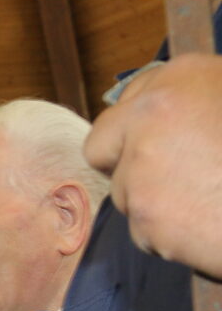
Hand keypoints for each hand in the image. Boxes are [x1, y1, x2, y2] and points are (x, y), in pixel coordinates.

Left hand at [85, 54, 221, 278]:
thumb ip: (204, 98)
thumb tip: (183, 113)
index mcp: (182, 76)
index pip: (130, 97)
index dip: (142, 123)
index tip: (161, 136)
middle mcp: (149, 114)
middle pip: (102, 145)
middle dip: (123, 161)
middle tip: (165, 175)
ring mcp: (141, 167)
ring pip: (124, 191)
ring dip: (154, 199)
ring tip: (206, 197)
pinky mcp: (145, 215)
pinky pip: (143, 229)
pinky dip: (169, 234)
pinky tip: (207, 222)